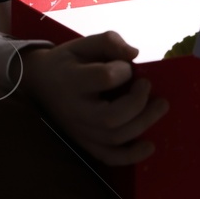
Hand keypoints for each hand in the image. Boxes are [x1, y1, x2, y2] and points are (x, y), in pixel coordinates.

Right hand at [23, 31, 168, 166]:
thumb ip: (109, 42)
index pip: (104, 78)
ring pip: (113, 138)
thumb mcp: (83, 44)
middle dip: (138, 103)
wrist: (39, 83)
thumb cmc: (67, 62)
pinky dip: (130, 156)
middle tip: (148, 86)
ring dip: (143, 124)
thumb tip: (134, 54)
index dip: (122, 70)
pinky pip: (108, 157)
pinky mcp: (84, 142)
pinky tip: (149, 146)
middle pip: (111, 117)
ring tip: (160, 107)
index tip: (127, 66)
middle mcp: (75, 109)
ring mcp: (79, 129)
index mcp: (72, 79)